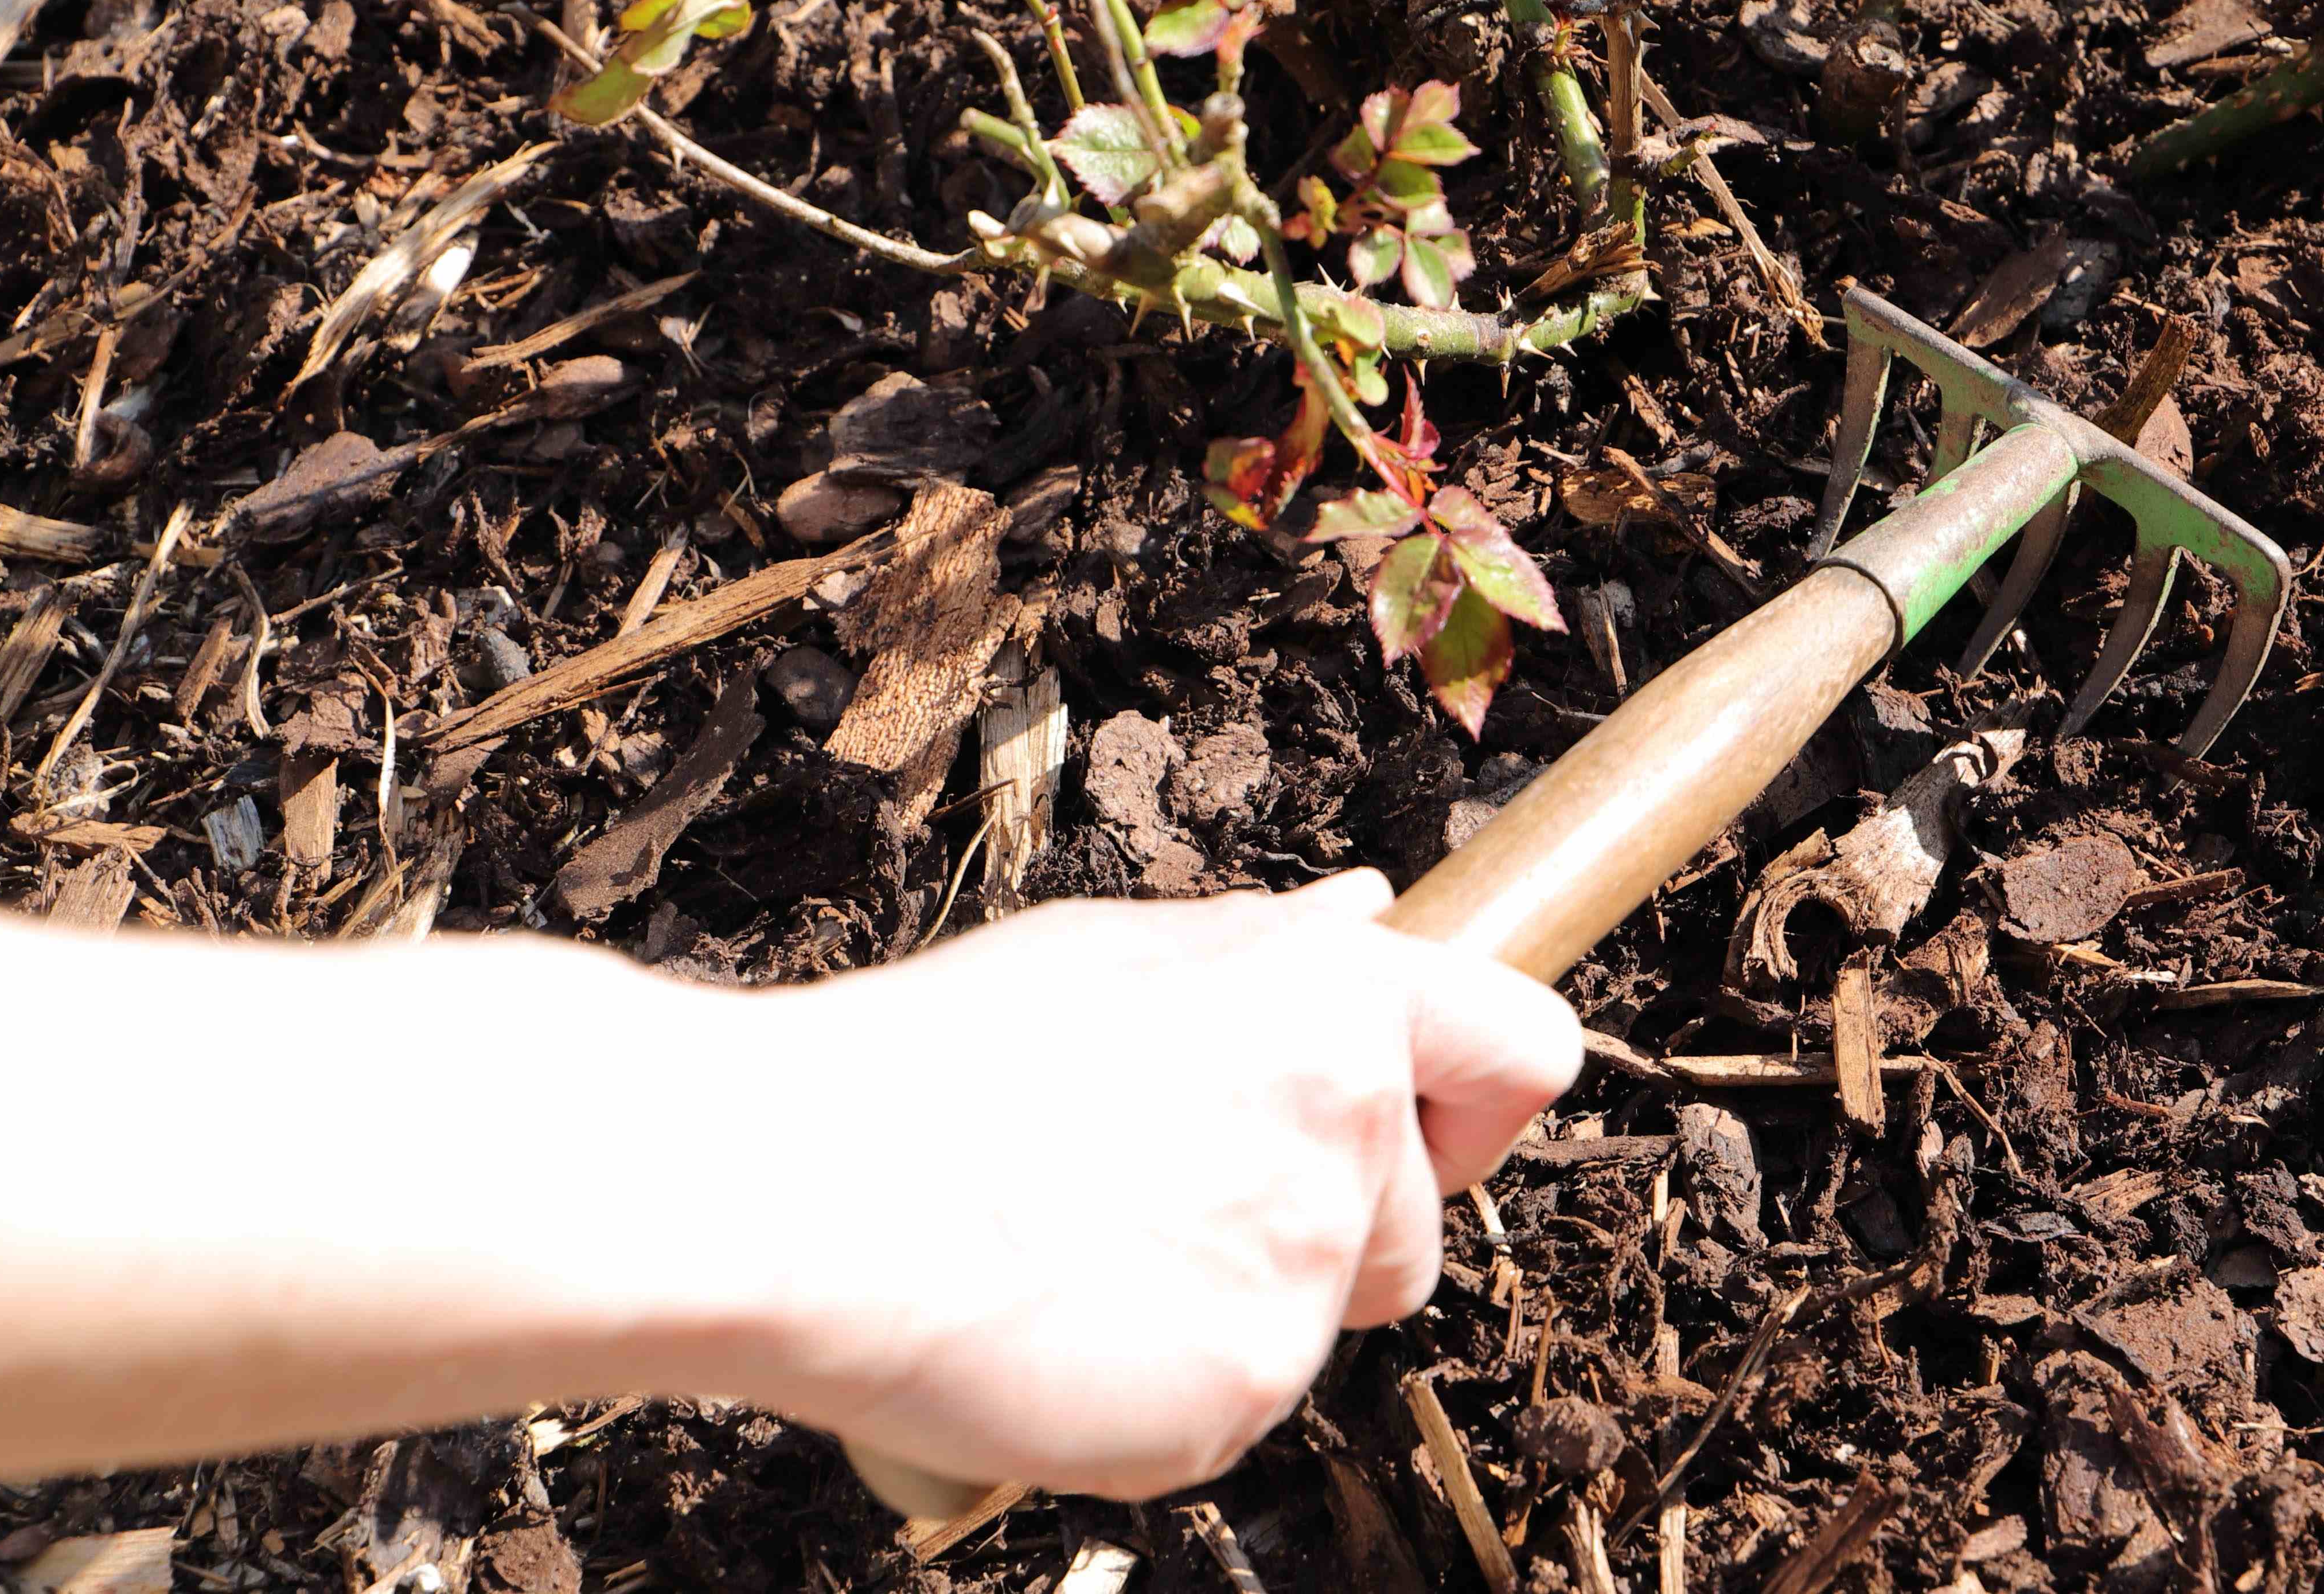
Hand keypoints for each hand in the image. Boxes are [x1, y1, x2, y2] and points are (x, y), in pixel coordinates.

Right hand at [724, 871, 1581, 1500]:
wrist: (797, 1194)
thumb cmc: (936, 1065)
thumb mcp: (1116, 956)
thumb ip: (1268, 955)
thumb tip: (1374, 913)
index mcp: (1335, 997)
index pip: (1526, 1050)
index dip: (1474, 1106)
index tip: (1414, 1132)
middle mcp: (1350, 1126)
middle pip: (1417, 1227)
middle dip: (1328, 1237)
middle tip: (1161, 1208)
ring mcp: (1304, 1271)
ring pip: (1318, 1324)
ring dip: (1232, 1311)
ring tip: (1082, 1256)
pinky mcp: (1245, 1393)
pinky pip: (1236, 1409)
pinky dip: (1162, 1394)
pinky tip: (1061, 1329)